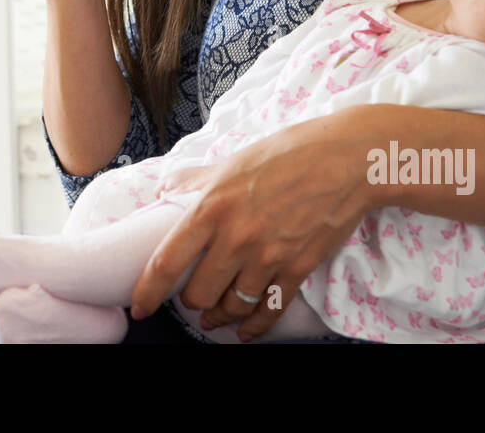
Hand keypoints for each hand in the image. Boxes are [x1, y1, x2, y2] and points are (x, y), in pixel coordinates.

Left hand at [130, 113, 375, 342]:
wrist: (346, 160)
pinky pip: (268, 311)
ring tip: (213, 318)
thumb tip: (165, 189)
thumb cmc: (288, 153)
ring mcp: (267, 257)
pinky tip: (246, 331)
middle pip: (197, 295)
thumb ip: (195, 179)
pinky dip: (254, 327)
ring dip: (219, 318)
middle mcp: (235, 237)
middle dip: (190, 302)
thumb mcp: (232, 161)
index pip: (166, 261)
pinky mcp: (297, 269)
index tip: (139, 306)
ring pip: (230, 308)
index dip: (147, 292)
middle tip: (190, 299)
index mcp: (211, 207)